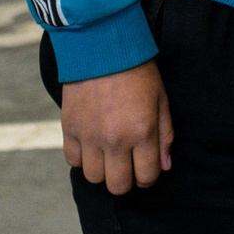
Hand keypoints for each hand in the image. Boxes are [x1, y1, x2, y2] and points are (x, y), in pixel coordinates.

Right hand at [60, 60, 172, 194]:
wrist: (102, 48)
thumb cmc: (137, 72)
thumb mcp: (161, 100)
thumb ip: (165, 135)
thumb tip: (164, 166)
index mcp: (142, 131)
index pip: (146, 176)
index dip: (148, 177)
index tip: (146, 169)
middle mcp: (115, 140)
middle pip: (118, 186)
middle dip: (126, 180)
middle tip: (128, 166)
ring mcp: (89, 137)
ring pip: (94, 178)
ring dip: (103, 170)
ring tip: (109, 154)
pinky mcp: (69, 129)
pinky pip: (73, 161)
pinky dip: (82, 158)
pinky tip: (91, 145)